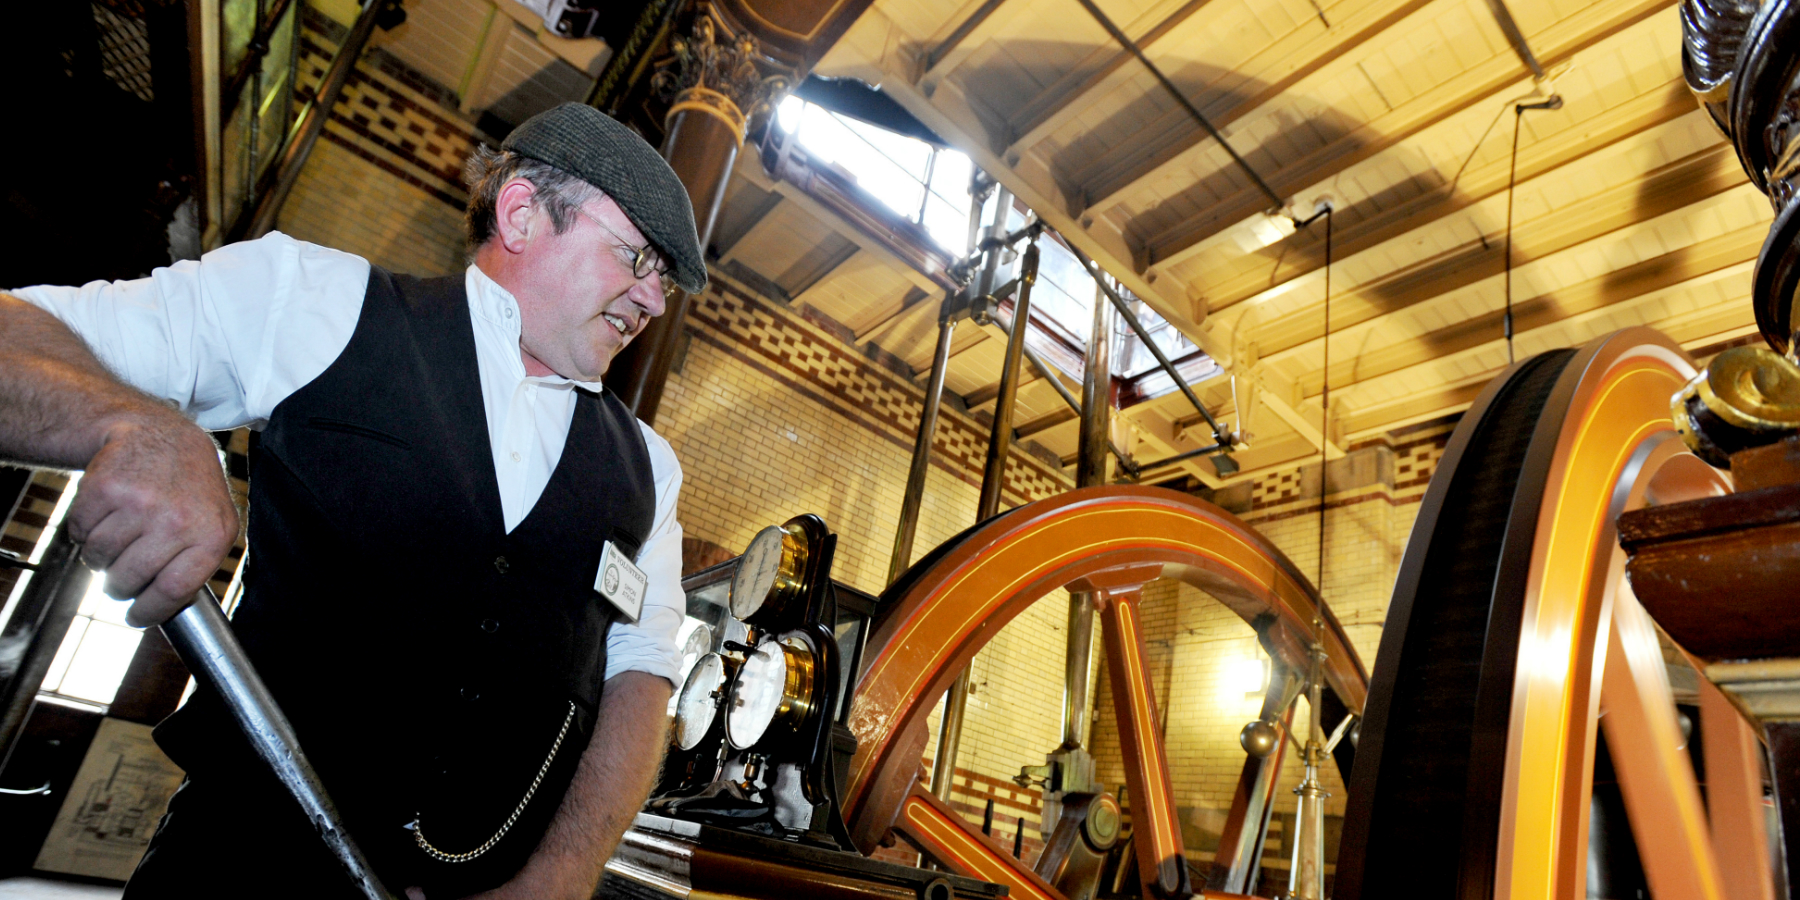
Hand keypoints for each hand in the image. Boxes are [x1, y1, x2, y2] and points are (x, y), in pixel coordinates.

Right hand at [68, 415, 238, 625]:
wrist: (162, 437)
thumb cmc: (190, 490)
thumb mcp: (215, 524)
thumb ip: (198, 566)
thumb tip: (169, 609)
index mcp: (211, 534)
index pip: (173, 591)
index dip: (149, 611)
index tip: (136, 616)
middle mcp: (177, 519)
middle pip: (129, 579)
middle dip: (119, 587)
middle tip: (121, 577)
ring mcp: (140, 502)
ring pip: (99, 558)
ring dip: (100, 558)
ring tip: (118, 539)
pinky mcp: (105, 487)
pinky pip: (80, 533)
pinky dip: (84, 532)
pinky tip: (105, 515)